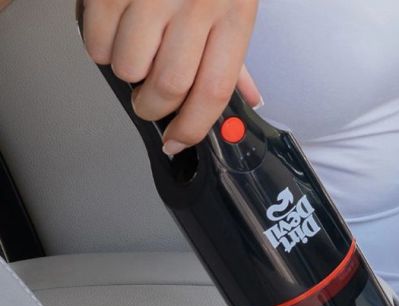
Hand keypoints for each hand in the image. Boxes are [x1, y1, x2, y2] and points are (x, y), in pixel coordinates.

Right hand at [81, 0, 261, 152]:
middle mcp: (195, 6)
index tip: (178, 142)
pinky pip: (95, 39)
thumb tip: (247, 99)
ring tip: (133, 54)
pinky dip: (98, 47)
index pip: (214, 92)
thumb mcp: (236, 3)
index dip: (192, 128)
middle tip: (149, 103)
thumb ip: (236, 55)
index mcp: (232, 17)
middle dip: (152, 107)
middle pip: (167, 86)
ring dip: (125, 73)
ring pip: (127, 66)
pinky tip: (113, 31)